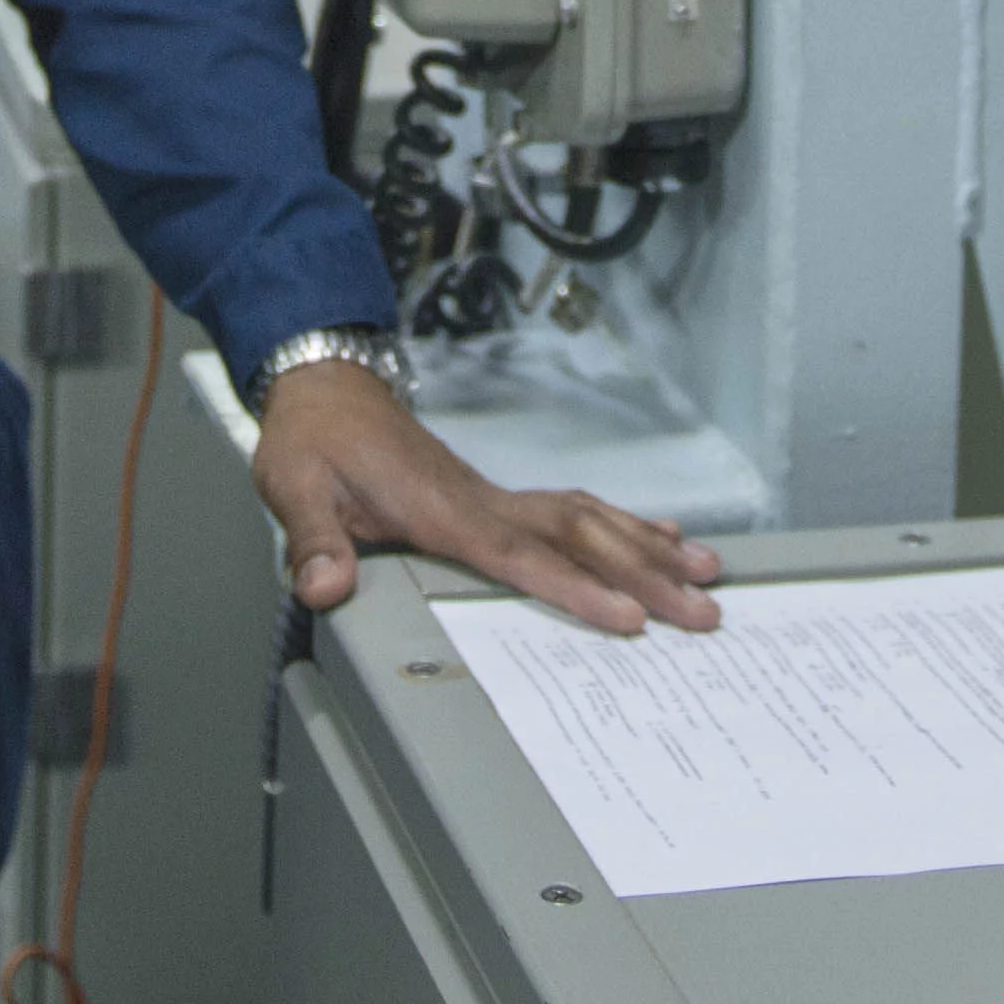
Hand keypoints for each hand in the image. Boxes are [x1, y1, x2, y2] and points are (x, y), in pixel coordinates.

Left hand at [250, 360, 721, 634]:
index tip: (631, 616)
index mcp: (441, 508)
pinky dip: (625, 525)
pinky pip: (576, 510)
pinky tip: (663, 535)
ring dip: (649, 548)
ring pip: (590, 519)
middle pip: (581, 537)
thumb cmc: (313, 439)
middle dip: (646, 574)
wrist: (324, 387)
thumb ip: (313, 540)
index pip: (522, 556)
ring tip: (709, 572)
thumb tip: (324, 589)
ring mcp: (495, 497)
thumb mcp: (294, 487)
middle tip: (705, 608)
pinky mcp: (496, 498)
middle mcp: (483, 501)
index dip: (578, 588)